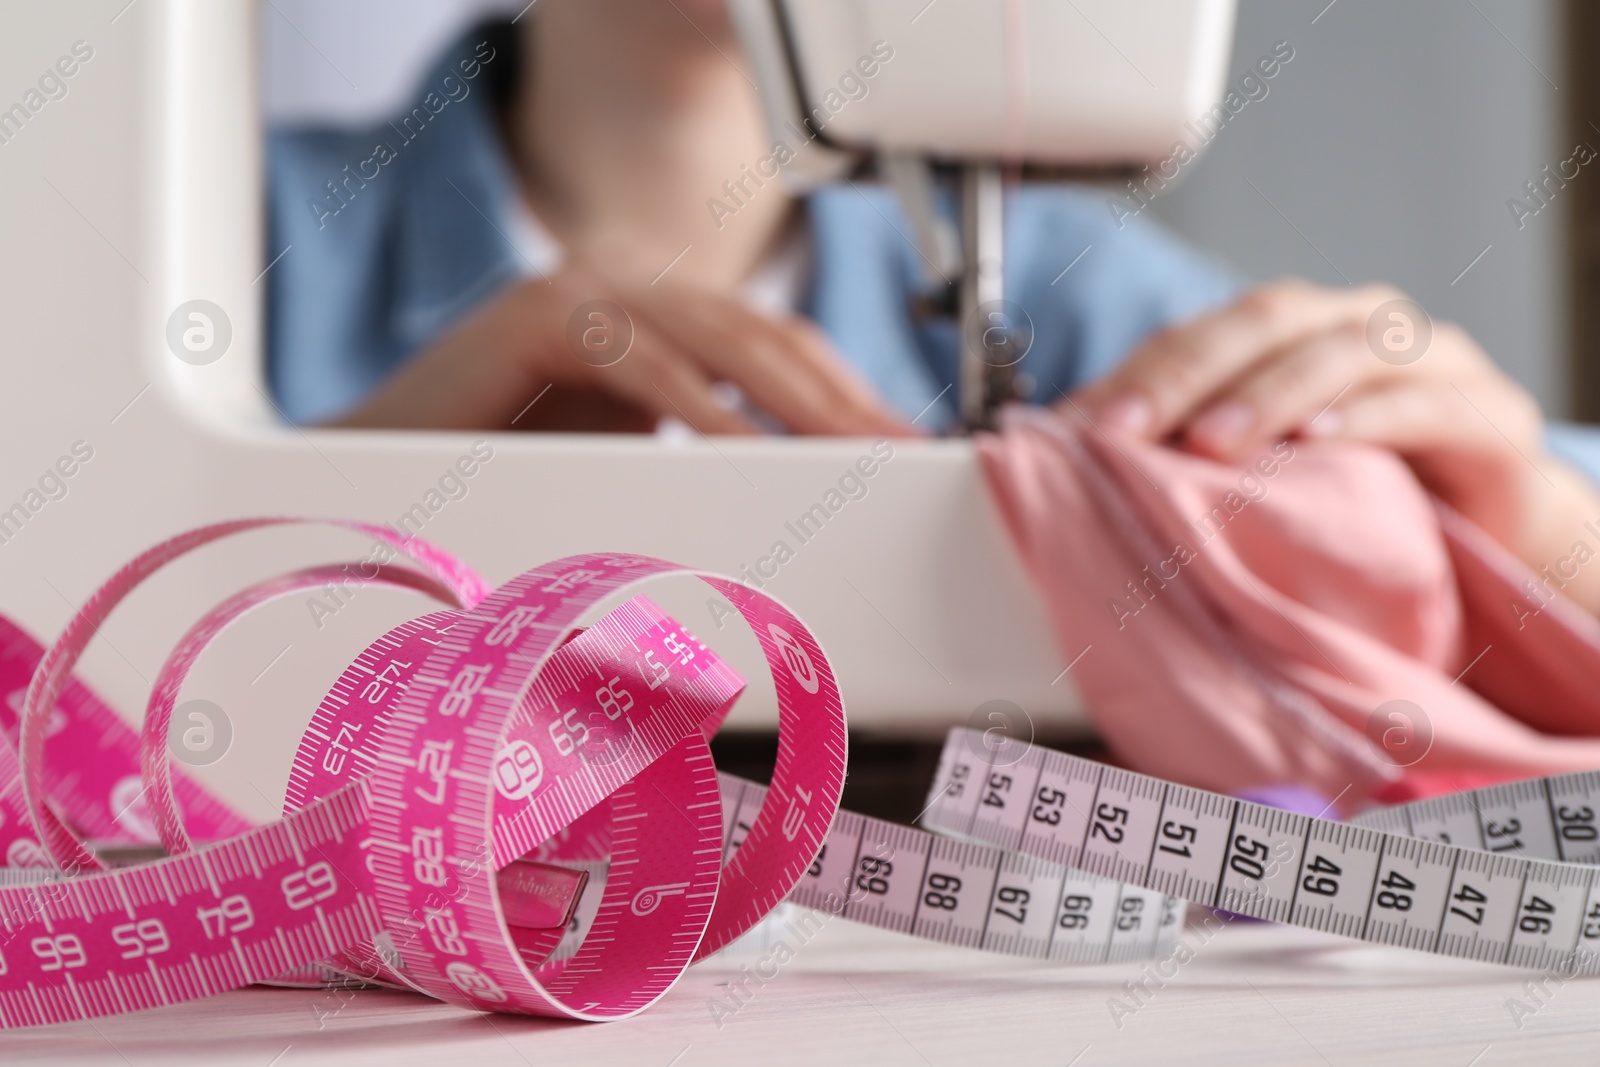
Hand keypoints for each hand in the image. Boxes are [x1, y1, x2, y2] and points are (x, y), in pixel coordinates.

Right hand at [335, 268, 910, 435]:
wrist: (377, 464)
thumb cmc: (503, 466)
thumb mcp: (628, 451)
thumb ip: (700, 446)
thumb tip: (798, 497)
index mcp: (663, 318)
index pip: (779, 347)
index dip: (846, 393)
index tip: (903, 448)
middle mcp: (635, 291)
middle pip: (767, 337)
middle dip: (841, 399)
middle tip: (899, 454)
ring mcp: (588, 291)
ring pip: (719, 337)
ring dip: (792, 400)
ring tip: (849, 453)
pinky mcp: (541, 315)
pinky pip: (643, 360)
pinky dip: (698, 407)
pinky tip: (744, 450)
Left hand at [1066, 280, 1599, 609]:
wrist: (1492, 526)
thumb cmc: (1363, 490)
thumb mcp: (1266, 468)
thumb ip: (1192, 452)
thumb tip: (1079, 468)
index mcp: (1290, 331)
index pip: (1198, 333)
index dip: (1135, 374)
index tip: (1072, 426)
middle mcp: (1353, 324)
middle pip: (1261, 323)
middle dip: (1184, 375)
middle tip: (1123, 430)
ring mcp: (1428, 360)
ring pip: (1339, 351)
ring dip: (1268, 394)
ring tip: (1212, 441)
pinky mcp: (1487, 414)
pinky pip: (1422, 404)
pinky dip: (1365, 419)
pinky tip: (1317, 443)